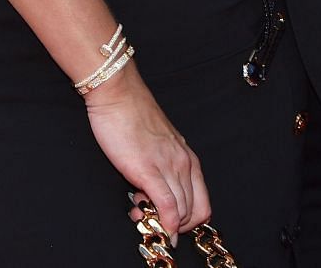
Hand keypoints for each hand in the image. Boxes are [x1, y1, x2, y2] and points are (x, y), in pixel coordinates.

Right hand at [85, 69, 210, 242]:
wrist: (118, 94)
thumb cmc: (132, 118)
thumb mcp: (157, 146)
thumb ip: (161, 171)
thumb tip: (154, 199)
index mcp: (188, 159)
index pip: (202, 204)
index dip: (187, 222)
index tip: (168, 224)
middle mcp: (184, 163)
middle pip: (194, 212)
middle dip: (174, 227)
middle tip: (152, 222)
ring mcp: (169, 166)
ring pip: (180, 212)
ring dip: (163, 225)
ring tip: (140, 215)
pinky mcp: (149, 170)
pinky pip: (167, 206)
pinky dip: (164, 223)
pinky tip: (153, 227)